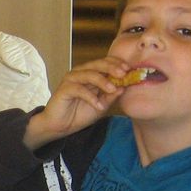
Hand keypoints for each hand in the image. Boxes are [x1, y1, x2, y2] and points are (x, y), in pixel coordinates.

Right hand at [23, 57, 141, 148]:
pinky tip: (98, 106)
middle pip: (98, 64)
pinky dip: (91, 97)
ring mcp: (72, 80)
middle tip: (123, 73)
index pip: (105, 63)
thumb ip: (111, 96)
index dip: (117, 64)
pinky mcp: (64, 89)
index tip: (130, 70)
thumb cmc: (79, 114)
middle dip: (111, 67)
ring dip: (103, 81)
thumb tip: (124, 87)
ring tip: (113, 90)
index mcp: (91, 74)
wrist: (60, 127)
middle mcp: (81, 73)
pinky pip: (79, 89)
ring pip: (89, 74)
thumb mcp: (101, 106)